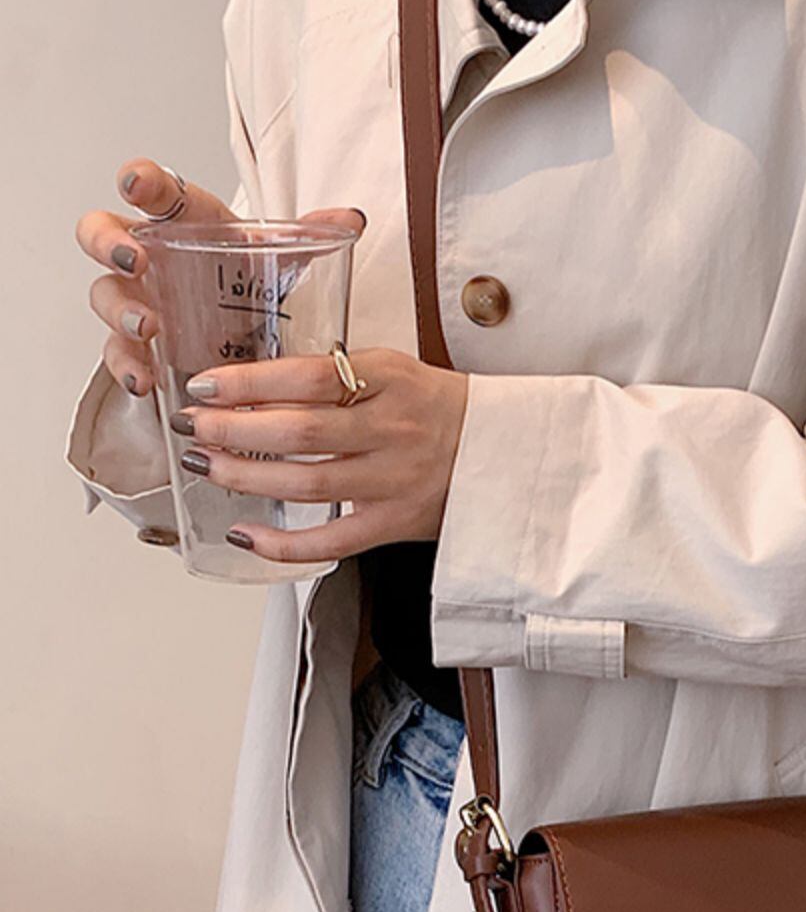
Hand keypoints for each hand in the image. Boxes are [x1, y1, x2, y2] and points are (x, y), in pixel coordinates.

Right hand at [75, 159, 364, 397]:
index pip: (153, 189)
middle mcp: (149, 255)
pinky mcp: (137, 345)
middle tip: (133, 260)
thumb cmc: (252, 282)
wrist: (252, 334)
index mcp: (183, 220)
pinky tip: (143, 380)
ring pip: (104, 295)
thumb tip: (351, 219)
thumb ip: (312, 235)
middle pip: (101, 233)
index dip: (140, 180)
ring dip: (120, 310)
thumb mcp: (283, 258)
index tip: (137, 184)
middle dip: (108, 243)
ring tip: (149, 328)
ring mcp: (136, 298)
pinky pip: (117, 353)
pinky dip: (125, 366)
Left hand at [170, 346, 470, 563]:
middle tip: (195, 428)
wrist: (504, 451)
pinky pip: (332, 540)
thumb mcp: (393, 368)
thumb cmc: (438, 407)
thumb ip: (334, 375)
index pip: (307, 377)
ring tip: (207, 466)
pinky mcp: (396, 523)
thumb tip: (254, 386)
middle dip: (235, 430)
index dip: (248, 383)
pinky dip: (283, 543)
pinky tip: (245, 533)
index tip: (205, 386)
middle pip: (300, 431)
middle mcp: (393, 428)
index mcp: (390, 378)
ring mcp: (395, 480)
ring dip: (247, 476)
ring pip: (308, 483)